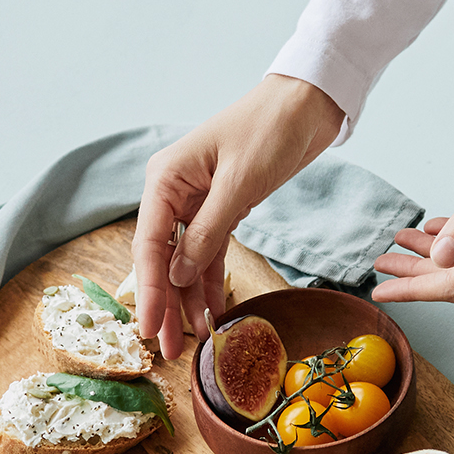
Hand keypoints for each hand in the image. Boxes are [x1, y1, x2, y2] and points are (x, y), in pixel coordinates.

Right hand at [133, 75, 345, 355]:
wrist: (306, 103)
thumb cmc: (270, 129)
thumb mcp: (240, 183)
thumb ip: (208, 232)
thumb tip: (179, 278)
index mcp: (165, 178)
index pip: (148, 244)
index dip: (148, 290)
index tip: (148, 327)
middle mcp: (172, 192)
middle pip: (161, 258)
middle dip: (165, 305)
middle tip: (165, 350)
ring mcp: (194, 202)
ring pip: (184, 261)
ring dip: (187, 300)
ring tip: (190, 342)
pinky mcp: (219, 209)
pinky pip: (208, 253)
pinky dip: (210, 282)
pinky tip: (211, 312)